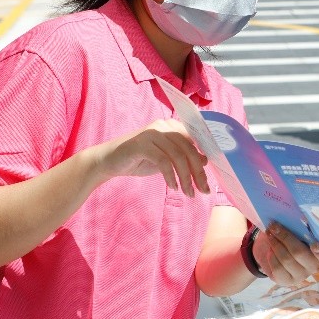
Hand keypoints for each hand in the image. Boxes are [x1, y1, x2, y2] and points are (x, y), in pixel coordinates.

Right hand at [93, 119, 207, 196]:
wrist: (108, 161)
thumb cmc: (140, 160)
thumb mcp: (166, 159)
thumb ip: (183, 157)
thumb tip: (205, 160)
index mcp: (172, 126)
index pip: (196, 141)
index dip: (206, 159)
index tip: (210, 178)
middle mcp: (164, 125)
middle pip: (189, 149)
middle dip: (198, 172)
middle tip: (203, 190)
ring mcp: (152, 132)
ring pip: (178, 156)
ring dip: (186, 177)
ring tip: (188, 193)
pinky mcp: (141, 143)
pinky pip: (163, 161)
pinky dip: (170, 176)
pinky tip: (173, 187)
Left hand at [255, 222, 318, 286]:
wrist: (278, 249)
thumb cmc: (295, 235)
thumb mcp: (302, 230)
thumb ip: (305, 226)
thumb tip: (300, 216)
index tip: (314, 244)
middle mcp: (314, 266)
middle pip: (300, 253)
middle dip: (285, 237)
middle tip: (274, 225)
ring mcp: (301, 275)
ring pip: (286, 259)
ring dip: (275, 243)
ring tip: (270, 233)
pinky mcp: (287, 280)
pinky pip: (277, 268)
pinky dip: (271, 256)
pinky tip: (270, 249)